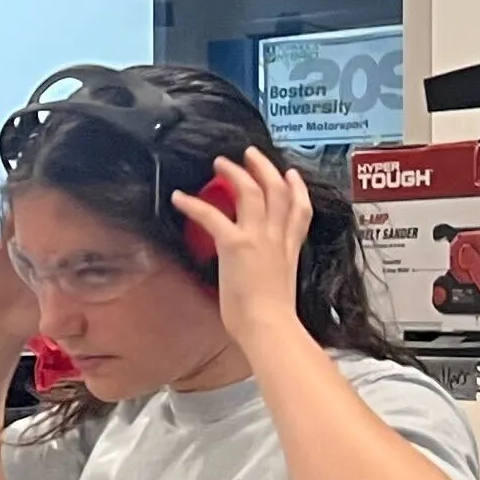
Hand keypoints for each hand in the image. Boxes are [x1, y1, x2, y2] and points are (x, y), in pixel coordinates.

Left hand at [175, 149, 311, 346]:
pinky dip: (193, 204)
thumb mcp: (280, 285)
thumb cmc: (271, 317)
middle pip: (276, 191)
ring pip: (250, 192)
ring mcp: (258, 237)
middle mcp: (277, 237)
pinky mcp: (235, 244)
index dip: (297, 188)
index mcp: (290, 249)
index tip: (292, 174)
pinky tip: (178, 197)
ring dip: (234, 173)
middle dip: (264, 168)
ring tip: (219, 162)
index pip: (301, 211)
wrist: (270, 326)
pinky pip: (211, 215)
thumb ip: (272, 270)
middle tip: (249, 153)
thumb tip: (259, 271)